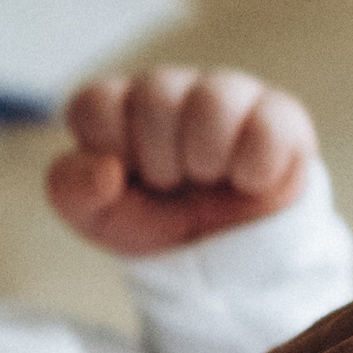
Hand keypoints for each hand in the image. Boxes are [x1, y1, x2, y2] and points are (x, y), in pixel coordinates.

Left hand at [46, 68, 315, 257]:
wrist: (226, 263)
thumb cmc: (159, 223)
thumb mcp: (98, 219)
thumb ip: (72, 189)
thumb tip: (103, 169)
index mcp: (121, 106)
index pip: (96, 103)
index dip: (109, 147)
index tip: (127, 177)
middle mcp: (173, 89)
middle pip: (156, 95)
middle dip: (162, 161)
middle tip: (174, 183)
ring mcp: (228, 94)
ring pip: (214, 100)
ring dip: (206, 159)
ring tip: (211, 179)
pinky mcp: (280, 115)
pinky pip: (268, 126)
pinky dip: (254, 168)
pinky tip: (248, 181)